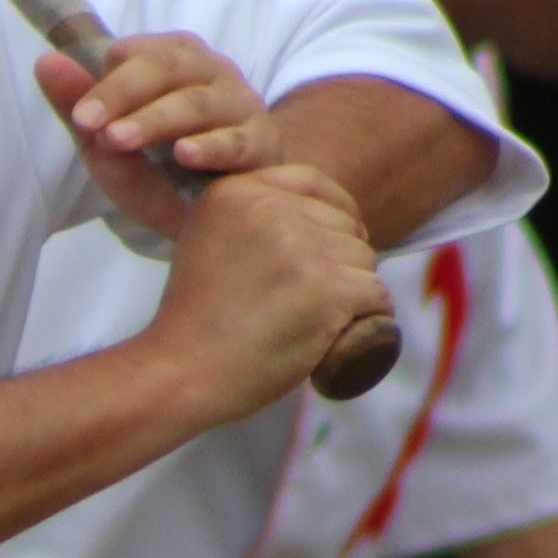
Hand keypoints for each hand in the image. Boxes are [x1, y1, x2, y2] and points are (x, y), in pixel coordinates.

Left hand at [40, 33, 269, 238]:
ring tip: (120, 140)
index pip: (136, 53)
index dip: (106, 82)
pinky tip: (184, 155)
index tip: (81, 117)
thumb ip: (78, 105)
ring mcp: (239, 103)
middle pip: (166, 67)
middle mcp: (209, 71)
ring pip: (197, 102)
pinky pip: (237, 140)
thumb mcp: (110, 143)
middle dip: (123, 93)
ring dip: (156, 120)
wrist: (216, 218)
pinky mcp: (262, 142)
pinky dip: (210, 146)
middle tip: (89, 125)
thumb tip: (44, 62)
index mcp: (171, 59)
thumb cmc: (161, 174)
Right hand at [127, 160, 385, 426]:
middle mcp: (267, 209)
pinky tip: (343, 334)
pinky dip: (370, 318)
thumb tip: (316, 209)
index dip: (334, 215)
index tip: (327, 251)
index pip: (314, 183)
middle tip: (303, 302)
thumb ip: (247, 215)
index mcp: (235, 191)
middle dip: (339, 261)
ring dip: (353, 292)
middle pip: (344, 224)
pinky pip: (376, 294)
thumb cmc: (198, 321)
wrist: (181, 374)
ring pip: (364, 259)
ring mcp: (300, 248)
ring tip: (311, 321)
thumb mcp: (207, 241)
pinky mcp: (326, 288)